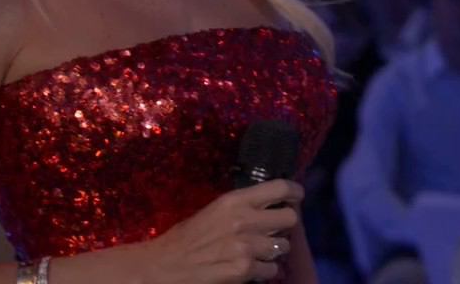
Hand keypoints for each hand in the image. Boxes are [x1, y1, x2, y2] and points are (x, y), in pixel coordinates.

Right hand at [135, 179, 301, 282]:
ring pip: (283, 246)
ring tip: (256, 253)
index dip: (295, 192)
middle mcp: (244, 220)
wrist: (161, 268)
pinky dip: (264, 272)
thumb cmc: (185, 239)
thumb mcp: (214, 212)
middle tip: (273, 232)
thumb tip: (271, 205)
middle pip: (291, 218)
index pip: (280, 187)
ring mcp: (246, 246)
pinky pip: (272, 269)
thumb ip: (242, 208)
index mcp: (234, 201)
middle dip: (285, 226)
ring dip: (273, 251)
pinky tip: (248, 269)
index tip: (298, 196)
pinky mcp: (244, 269)